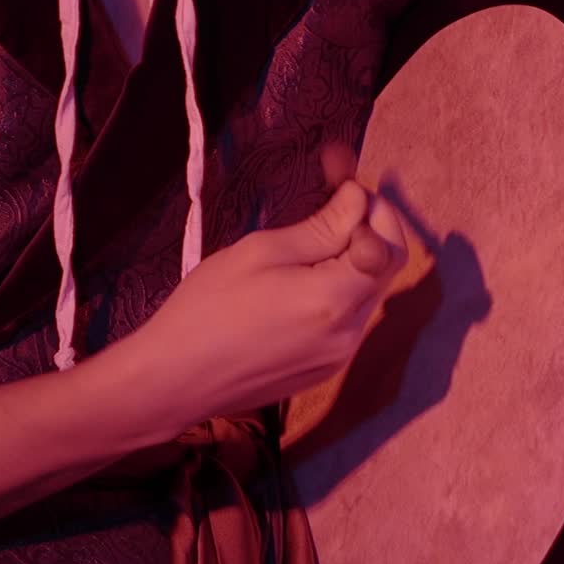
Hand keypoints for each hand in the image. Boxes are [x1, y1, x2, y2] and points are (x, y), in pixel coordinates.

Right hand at [124, 146, 406, 432]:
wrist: (174, 380)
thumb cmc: (208, 308)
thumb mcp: (262, 252)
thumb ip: (322, 227)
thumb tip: (358, 198)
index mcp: (336, 300)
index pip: (389, 245)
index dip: (374, 208)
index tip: (342, 183)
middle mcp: (349, 333)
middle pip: (384, 270)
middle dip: (367, 228)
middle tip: (333, 198)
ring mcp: (339, 357)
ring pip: (366, 294)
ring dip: (352, 259)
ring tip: (311, 238)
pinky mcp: (324, 369)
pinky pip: (347, 320)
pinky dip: (338, 290)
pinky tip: (302, 280)